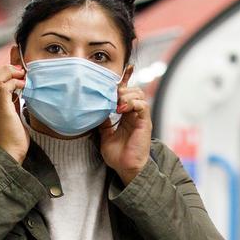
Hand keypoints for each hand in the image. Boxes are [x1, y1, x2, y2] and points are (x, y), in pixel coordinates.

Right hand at [0, 65, 28, 163]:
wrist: (9, 153)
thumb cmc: (13, 139)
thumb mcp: (13, 117)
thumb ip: (13, 105)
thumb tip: (20, 95)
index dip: (3, 74)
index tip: (17, 74)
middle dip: (6, 70)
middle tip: (20, 72)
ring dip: (8, 74)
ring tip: (21, 76)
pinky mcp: (3, 109)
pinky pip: (3, 88)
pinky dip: (13, 83)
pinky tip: (23, 86)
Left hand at [99, 66, 151, 184]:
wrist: (126, 168)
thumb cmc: (118, 154)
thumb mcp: (105, 134)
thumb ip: (103, 121)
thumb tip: (95, 109)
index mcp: (126, 114)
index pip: (127, 93)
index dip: (125, 81)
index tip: (124, 70)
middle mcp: (135, 113)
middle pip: (133, 90)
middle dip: (122, 89)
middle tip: (111, 96)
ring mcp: (141, 117)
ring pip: (139, 94)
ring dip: (126, 95)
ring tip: (116, 103)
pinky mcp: (145, 122)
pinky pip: (143, 106)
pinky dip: (132, 103)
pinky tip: (122, 109)